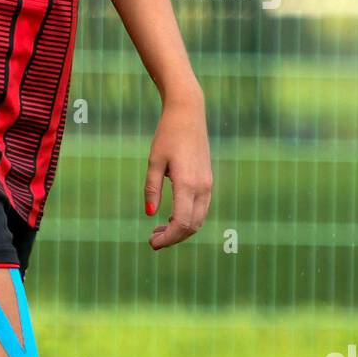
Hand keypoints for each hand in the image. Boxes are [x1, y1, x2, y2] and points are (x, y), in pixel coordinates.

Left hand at [144, 91, 211, 249]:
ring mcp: (208, 184)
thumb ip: (152, 188)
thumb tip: (149, 214)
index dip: (167, 238)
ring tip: (158, 230)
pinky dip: (188, 218)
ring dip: (180, 230)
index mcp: (187, 183)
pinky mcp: (208, 180)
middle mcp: (202, 187)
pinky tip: (171, 217)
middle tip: (152, 239)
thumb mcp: (154, 160)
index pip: (182, 223)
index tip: (151, 243)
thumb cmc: (167, 134)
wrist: (189, 113)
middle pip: (192, 226)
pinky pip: (201, 208)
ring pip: (198, 219)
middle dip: (173, 237)